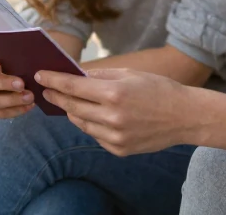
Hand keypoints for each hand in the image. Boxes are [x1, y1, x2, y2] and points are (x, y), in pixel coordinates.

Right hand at [0, 52, 34, 120]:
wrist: (1, 80)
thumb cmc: (4, 63)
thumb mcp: (3, 57)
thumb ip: (8, 56)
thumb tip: (23, 57)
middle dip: (3, 84)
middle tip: (21, 84)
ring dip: (12, 100)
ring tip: (29, 97)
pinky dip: (15, 110)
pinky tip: (29, 106)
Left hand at [36, 68, 192, 156]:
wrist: (184, 116)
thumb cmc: (158, 89)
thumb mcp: (130, 74)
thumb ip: (101, 77)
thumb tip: (76, 76)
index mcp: (114, 93)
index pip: (73, 87)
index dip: (54, 81)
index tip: (41, 76)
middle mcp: (112, 117)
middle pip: (72, 107)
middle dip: (57, 97)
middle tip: (47, 90)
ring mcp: (115, 136)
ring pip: (81, 123)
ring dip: (73, 112)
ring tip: (68, 102)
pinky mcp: (119, 149)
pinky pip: (95, 136)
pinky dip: (91, 125)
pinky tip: (95, 116)